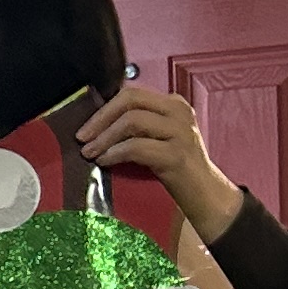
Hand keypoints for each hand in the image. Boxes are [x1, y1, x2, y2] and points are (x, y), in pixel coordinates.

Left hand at [75, 85, 245, 242]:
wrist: (206, 195)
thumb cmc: (175, 168)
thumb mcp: (157, 138)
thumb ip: (136, 124)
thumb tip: (95, 122)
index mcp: (173, 104)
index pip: (132, 93)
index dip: (104, 107)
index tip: (85, 126)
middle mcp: (179, 112)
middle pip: (130, 100)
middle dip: (100, 118)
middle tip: (82, 138)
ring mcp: (181, 132)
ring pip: (132, 121)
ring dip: (104, 138)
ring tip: (89, 153)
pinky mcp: (177, 155)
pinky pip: (137, 147)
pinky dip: (115, 153)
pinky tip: (104, 162)